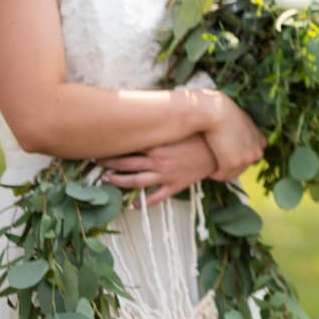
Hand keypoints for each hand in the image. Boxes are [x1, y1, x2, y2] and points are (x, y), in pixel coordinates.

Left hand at [102, 135, 217, 205]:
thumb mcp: (180, 126)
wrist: (223, 150)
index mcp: (158, 145)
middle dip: (108, 164)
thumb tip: (148, 114)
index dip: (111, 147)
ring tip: (106, 180)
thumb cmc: (202, 135)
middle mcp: (158, 161)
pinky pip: (156, 197)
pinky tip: (133, 205)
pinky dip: (143, 203)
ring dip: (118, 182)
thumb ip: (163, 124)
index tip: (99, 145)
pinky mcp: (176, 185)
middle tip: (95, 162)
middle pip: (125, 164)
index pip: (128, 146)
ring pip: (135, 182)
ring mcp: (166, 175)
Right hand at [197, 92, 265, 179]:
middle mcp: (258, 152)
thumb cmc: (225, 113)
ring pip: (232, 173)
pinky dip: (215, 174)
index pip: (249, 157)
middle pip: (242, 167)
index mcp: (262, 142)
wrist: (216, 111)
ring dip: (222, 171)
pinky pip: (222, 175)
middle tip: (217, 161)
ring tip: (211, 165)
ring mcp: (247, 159)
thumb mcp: (241, 122)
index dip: (236, 157)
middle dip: (229, 166)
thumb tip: (239, 142)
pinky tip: (209, 169)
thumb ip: (245, 134)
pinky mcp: (234, 163)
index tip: (225, 154)